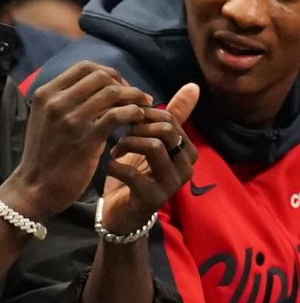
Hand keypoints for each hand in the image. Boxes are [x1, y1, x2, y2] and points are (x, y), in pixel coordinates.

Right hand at [8, 62, 152, 219]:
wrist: (35, 187)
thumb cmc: (45, 155)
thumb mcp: (46, 119)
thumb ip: (66, 101)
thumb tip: (100, 88)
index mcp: (45, 94)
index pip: (84, 67)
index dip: (108, 73)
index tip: (119, 86)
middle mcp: (56, 102)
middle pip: (100, 76)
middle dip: (123, 83)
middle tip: (135, 97)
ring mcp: (70, 119)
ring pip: (112, 92)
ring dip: (134, 97)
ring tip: (143, 106)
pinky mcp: (86, 138)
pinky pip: (118, 114)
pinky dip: (133, 113)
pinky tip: (138, 120)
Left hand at [101, 84, 199, 232]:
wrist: (121, 216)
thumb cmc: (135, 175)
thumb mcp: (151, 143)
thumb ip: (170, 118)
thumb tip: (193, 86)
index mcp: (187, 152)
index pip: (170, 120)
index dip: (143, 115)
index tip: (125, 121)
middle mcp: (186, 168)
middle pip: (165, 131)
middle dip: (137, 128)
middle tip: (121, 134)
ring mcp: (171, 185)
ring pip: (153, 146)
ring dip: (127, 143)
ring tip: (117, 149)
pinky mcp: (152, 199)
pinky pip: (131, 171)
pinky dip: (114, 165)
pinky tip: (110, 167)